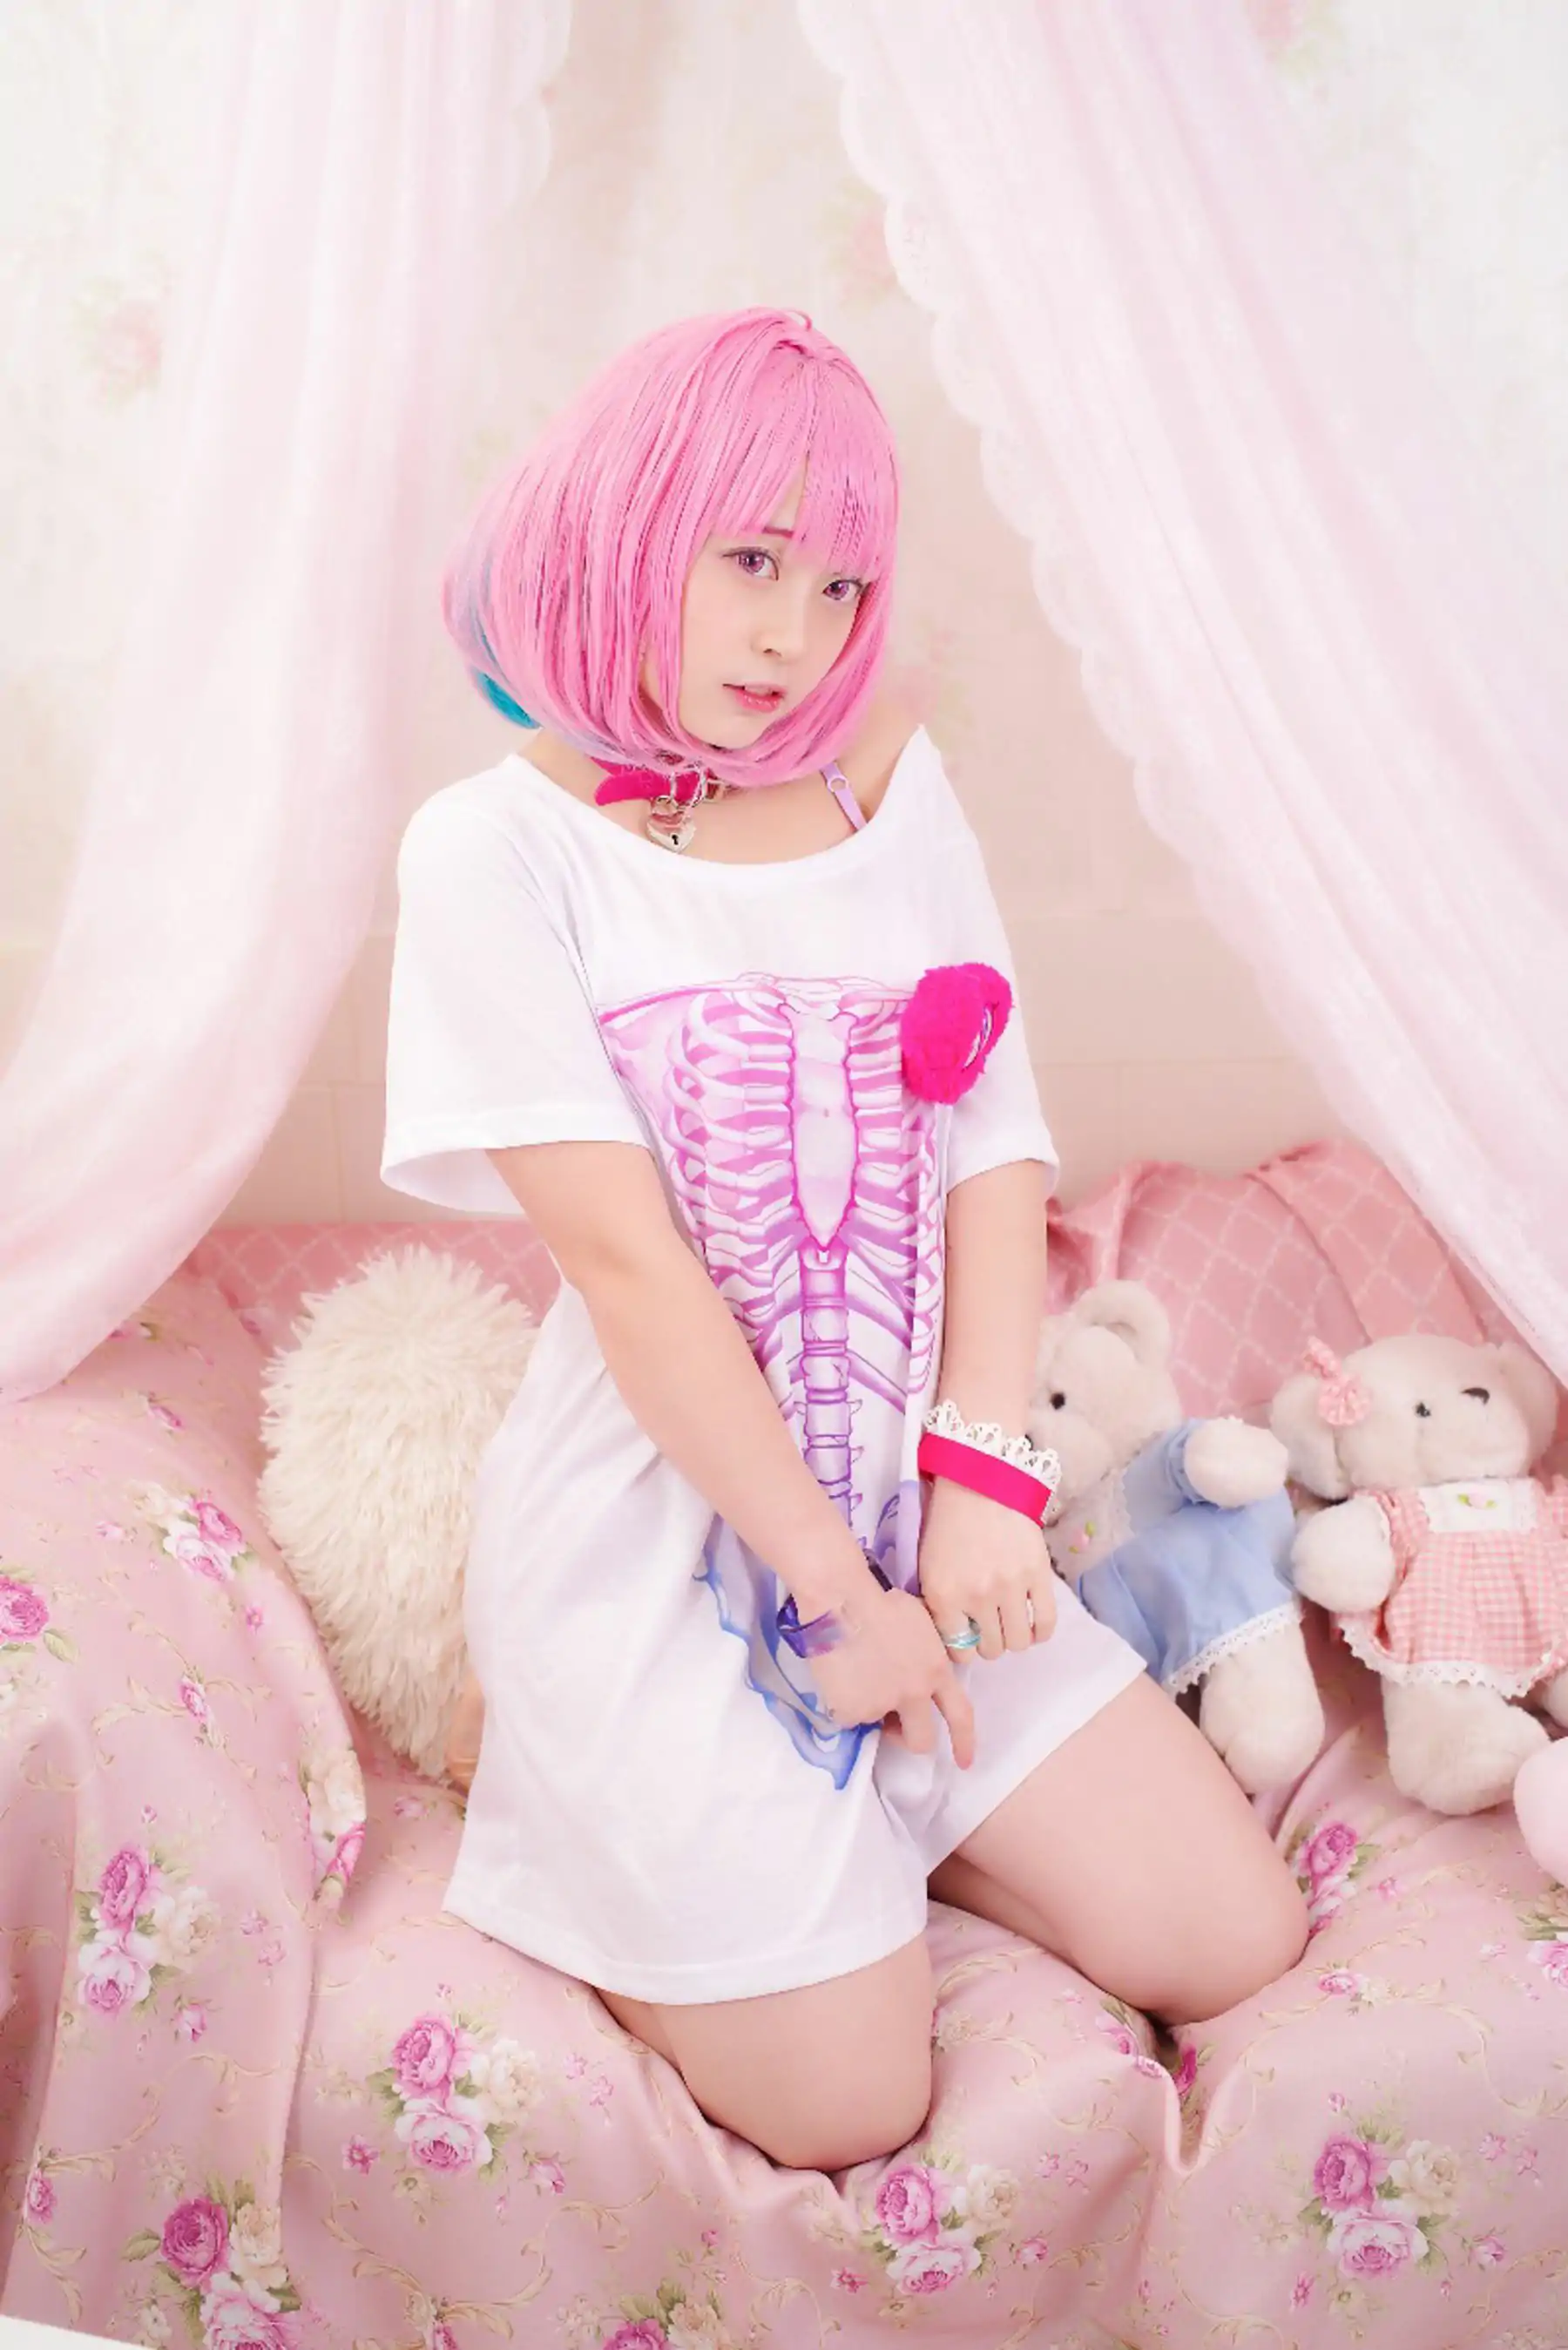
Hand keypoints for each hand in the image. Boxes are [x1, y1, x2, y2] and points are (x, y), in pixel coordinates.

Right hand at [806, 1585, 975, 1767]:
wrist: (840, 1600)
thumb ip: (927, 1654)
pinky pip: (847, 1717)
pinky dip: (843, 1703)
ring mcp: (881, 1704)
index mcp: (935, 1670)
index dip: (964, 1741)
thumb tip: (920, 1668)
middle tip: (892, 1725)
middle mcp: (914, 1693)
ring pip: (877, 1723)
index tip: (964, 1762)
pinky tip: (838, 1676)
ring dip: (870, 1709)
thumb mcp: (920, 1624)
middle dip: (908, 1737)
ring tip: (856, 1675)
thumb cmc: (879, 1600)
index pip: (961, 1715)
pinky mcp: (851, 1710)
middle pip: (921, 1740)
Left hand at [917, 1478, 1057, 1662]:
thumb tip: (958, 1639)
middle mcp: (977, 1597)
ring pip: (1018, 1642)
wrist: (979, 1484)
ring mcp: (1010, 1587)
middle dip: (989, 1642)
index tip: (968, 1635)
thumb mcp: (928, 1569)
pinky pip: (1046, 1622)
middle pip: (992, 1650)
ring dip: (1013, 1638)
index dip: (964, 1647)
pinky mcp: (1038, 1575)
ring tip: (1009, 1622)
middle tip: (989, 1625)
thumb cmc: (948, 1526)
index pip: (960, 1650)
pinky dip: (1040, 1632)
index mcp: (944, 1596)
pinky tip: (1033, 1626)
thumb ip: (940, 1607)